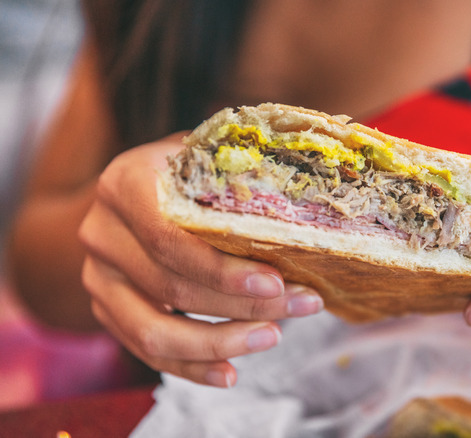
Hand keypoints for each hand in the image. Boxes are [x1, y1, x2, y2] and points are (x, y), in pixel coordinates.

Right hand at [79, 137, 323, 386]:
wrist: (136, 192)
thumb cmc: (190, 172)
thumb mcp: (211, 155)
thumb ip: (242, 171)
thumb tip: (307, 188)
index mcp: (124, 184)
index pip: (169, 238)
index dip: (222, 268)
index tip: (276, 282)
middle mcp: (101, 232)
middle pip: (172, 287)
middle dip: (244, 304)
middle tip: (303, 305)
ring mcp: (98, 277)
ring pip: (154, 331)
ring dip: (220, 342)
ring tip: (273, 337)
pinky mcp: (107, 311)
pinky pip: (147, 352)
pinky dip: (192, 367)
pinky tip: (231, 372)